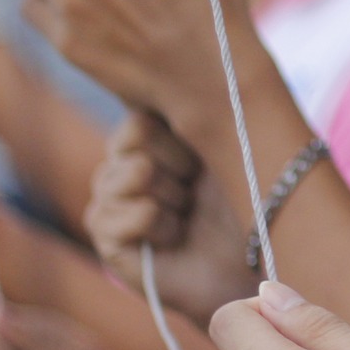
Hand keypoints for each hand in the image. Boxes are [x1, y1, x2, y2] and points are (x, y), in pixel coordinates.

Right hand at [87, 111, 256, 324]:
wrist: (244, 266)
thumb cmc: (240, 202)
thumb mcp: (223, 151)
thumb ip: (194, 118)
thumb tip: (177, 84)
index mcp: (142, 142)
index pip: (139, 119)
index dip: (178, 139)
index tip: (201, 163)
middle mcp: (116, 167)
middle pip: (138, 139)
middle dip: (180, 166)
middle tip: (192, 193)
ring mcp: (106, 201)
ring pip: (138, 172)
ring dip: (175, 198)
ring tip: (184, 216)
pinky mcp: (105, 237)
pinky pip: (138, 211)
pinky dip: (166, 226)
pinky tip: (173, 239)